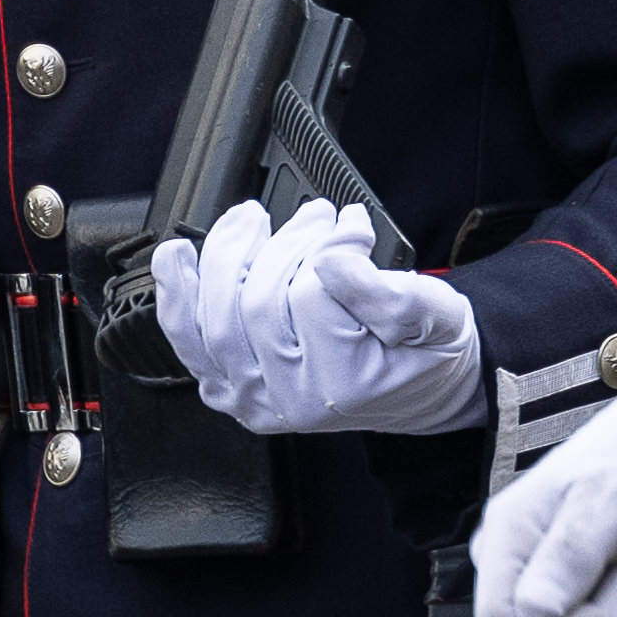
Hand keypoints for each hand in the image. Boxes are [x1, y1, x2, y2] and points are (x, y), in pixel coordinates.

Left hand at [154, 195, 491, 438]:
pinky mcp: (228, 387)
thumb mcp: (439, 318)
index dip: (335, 246)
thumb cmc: (424, 355)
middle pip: (258, 301)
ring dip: (228, 254)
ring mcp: (252, 398)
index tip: (354, 225)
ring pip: (213, 315)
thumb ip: (394, 293)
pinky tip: (177, 257)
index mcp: (345, 387)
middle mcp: (289, 401)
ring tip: (255, 221)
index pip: (314, 296)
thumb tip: (333, 259)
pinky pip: (186, 338)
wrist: (416, 393)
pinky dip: (177, 293)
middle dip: (287, 243)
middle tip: (316, 215)